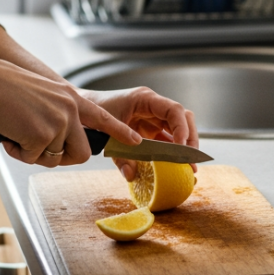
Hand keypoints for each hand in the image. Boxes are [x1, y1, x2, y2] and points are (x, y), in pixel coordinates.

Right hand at [0, 54, 140, 167]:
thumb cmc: (4, 88)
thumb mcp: (41, 95)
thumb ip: (55, 113)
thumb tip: (53, 141)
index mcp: (70, 97)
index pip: (101, 117)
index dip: (119, 131)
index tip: (135, 140)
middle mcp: (69, 110)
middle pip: (81, 153)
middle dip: (61, 158)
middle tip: (38, 151)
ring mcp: (58, 123)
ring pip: (54, 159)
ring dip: (33, 154)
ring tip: (16, 134)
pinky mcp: (42, 136)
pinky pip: (33, 159)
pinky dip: (18, 152)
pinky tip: (9, 134)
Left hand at [81, 86, 198, 180]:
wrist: (83, 109)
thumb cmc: (94, 112)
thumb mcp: (106, 133)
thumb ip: (120, 155)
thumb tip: (132, 175)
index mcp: (145, 99)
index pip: (174, 110)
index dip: (182, 128)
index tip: (181, 147)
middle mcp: (153, 106)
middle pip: (183, 118)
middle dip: (190, 139)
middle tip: (190, 161)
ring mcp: (153, 117)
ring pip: (178, 128)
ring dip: (184, 146)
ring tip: (187, 166)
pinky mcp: (150, 128)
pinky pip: (167, 138)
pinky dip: (172, 151)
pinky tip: (175, 166)